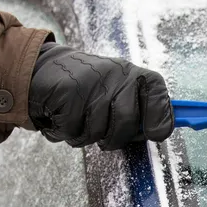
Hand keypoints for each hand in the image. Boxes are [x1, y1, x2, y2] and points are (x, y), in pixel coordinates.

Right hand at [28, 42, 173, 148]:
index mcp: (137, 76)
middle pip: (126, 124)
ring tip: (80, 117)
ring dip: (85, 135)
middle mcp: (118, 75)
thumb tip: (159, 132)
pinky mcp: (68, 92)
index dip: (158, 124)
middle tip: (104, 133)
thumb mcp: (123, 92)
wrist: (46, 68)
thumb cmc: (92, 90)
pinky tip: (63, 114)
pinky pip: (72, 131)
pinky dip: (65, 131)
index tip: (152, 133)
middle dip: (114, 138)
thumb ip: (143, 112)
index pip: (160, 103)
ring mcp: (92, 82)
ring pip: (96, 132)